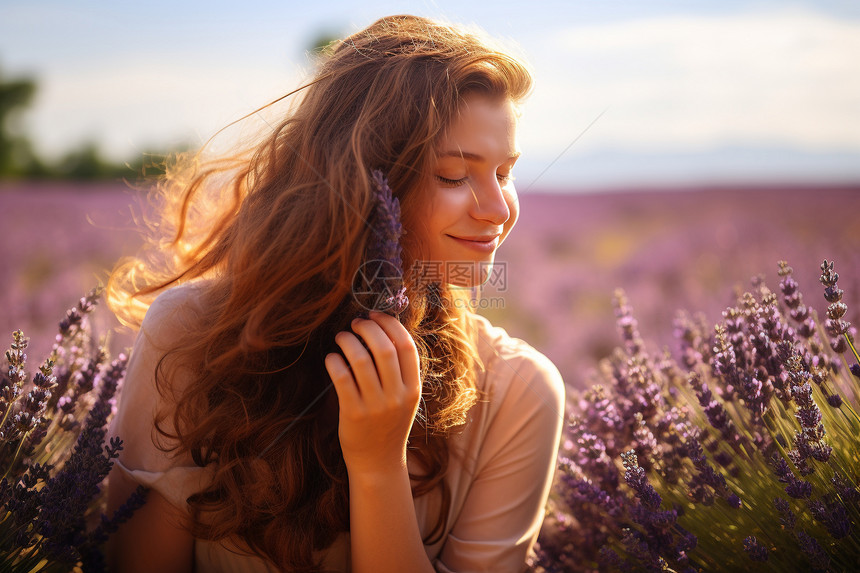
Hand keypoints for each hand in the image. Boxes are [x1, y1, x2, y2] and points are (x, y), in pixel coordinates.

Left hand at [324, 311, 421, 475]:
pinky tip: (332, 358)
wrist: (378, 462)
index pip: (406, 346)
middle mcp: (397, 396)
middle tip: (356, 323)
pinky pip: (342, 378)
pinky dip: (335, 361)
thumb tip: (380, 330)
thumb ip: (399, 371)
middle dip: (368, 328)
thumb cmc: (389, 424)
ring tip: (342, 337)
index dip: (390, 325)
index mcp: (413, 388)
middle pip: (384, 348)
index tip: (376, 315)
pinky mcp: (353, 414)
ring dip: (348, 341)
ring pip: (361, 360)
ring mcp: (376, 406)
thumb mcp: (405, 398)